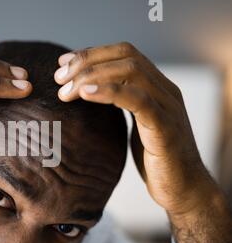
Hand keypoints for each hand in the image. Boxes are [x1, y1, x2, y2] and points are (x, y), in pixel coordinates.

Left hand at [54, 42, 231, 242]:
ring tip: (65, 91)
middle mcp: (164, 90)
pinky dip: (109, 92)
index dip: (92, 53)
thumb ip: (119, 106)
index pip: (124, 53)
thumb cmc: (154, 159)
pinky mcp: (165, 127)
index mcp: (156, 87)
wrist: (183, 189)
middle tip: (58, 78)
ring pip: (131, 71)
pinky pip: (138, 100)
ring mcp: (167, 106)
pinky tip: (85, 94)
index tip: (63, 64)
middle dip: (87, 61)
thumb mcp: (134, 125)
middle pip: (126, 56)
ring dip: (92, 76)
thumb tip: (86, 95)